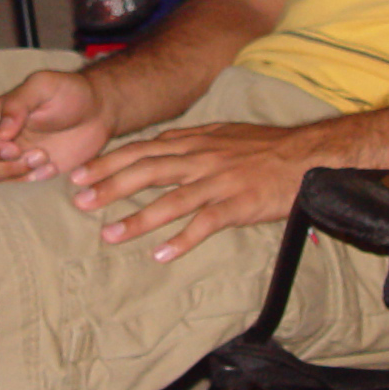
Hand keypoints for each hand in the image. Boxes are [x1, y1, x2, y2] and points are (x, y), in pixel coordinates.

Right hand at [0, 69, 114, 184]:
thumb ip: (18, 104)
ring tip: (48, 163)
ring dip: (19, 178)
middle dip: (6, 168)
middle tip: (39, 155)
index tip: (14, 148)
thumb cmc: (69, 93)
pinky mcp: (31, 176)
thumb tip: (1, 133)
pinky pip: (17, 192)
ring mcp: (13, 162)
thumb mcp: (43, 86)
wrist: (98, 112)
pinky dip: (32, 187)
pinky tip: (53, 171)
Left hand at [69, 120, 318, 261]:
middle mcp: (202, 159)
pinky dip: (182, 239)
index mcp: (195, 142)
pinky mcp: (239, 205)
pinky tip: (161, 254)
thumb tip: (158, 146)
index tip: (79, 174)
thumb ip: (190, 141)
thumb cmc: (266, 147)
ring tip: (110, 236)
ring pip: (171, 200)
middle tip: (79, 202)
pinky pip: (206, 224)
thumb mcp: (223, 134)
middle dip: (110, 186)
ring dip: (138, 218)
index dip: (109, 162)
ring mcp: (220, 182)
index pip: (142, 150)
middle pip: (147, 172)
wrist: (309, 154)